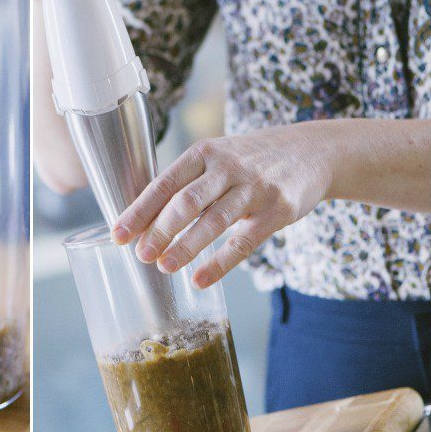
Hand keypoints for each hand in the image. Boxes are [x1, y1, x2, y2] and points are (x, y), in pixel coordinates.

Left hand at [111, 124, 332, 287]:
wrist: (312, 152)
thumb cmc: (254, 159)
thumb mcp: (221, 156)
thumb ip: (189, 182)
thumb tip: (145, 219)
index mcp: (206, 153)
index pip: (165, 182)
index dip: (139, 210)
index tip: (118, 235)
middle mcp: (229, 167)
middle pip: (187, 201)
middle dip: (160, 230)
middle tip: (141, 255)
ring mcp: (255, 188)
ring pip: (214, 221)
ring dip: (186, 247)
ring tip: (164, 267)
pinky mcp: (277, 210)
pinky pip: (244, 241)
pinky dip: (220, 263)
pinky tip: (201, 279)